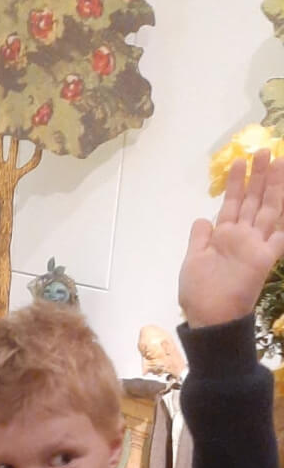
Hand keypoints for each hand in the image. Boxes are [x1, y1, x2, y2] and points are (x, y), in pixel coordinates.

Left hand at [179, 150, 283, 326]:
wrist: (209, 318)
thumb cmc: (198, 293)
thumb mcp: (193, 260)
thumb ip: (199, 238)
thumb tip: (203, 218)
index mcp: (223, 236)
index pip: (232, 203)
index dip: (236, 183)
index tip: (239, 161)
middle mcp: (242, 236)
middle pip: (253, 200)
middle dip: (258, 175)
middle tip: (264, 150)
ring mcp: (255, 245)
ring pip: (268, 209)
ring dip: (273, 186)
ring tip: (277, 160)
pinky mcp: (265, 258)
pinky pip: (279, 235)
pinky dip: (283, 219)